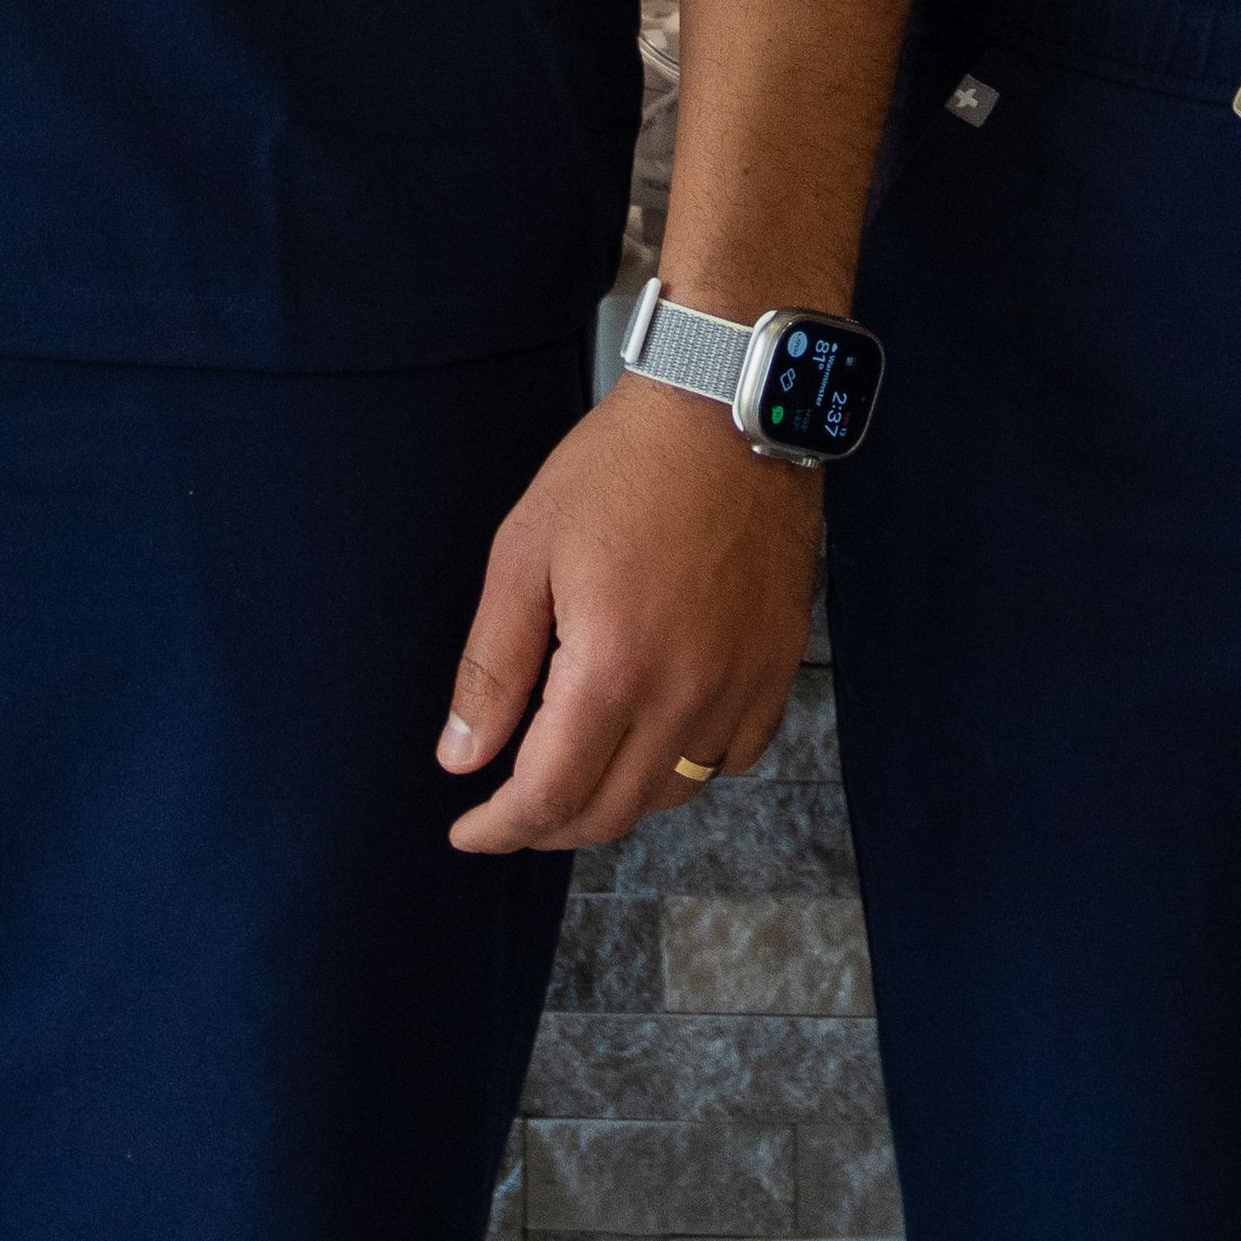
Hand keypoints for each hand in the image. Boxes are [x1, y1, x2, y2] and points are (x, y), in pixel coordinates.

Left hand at [432, 377, 817, 854]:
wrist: (729, 409)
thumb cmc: (618, 469)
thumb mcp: (525, 552)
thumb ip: (494, 667)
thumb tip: (461, 760)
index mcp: (612, 670)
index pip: (549, 795)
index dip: (500, 828)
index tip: (467, 831)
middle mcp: (685, 694)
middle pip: (613, 811)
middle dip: (550, 827)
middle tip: (511, 811)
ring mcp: (742, 684)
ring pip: (675, 791)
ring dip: (618, 802)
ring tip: (578, 775)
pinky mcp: (779, 662)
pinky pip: (735, 755)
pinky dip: (690, 767)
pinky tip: (658, 738)